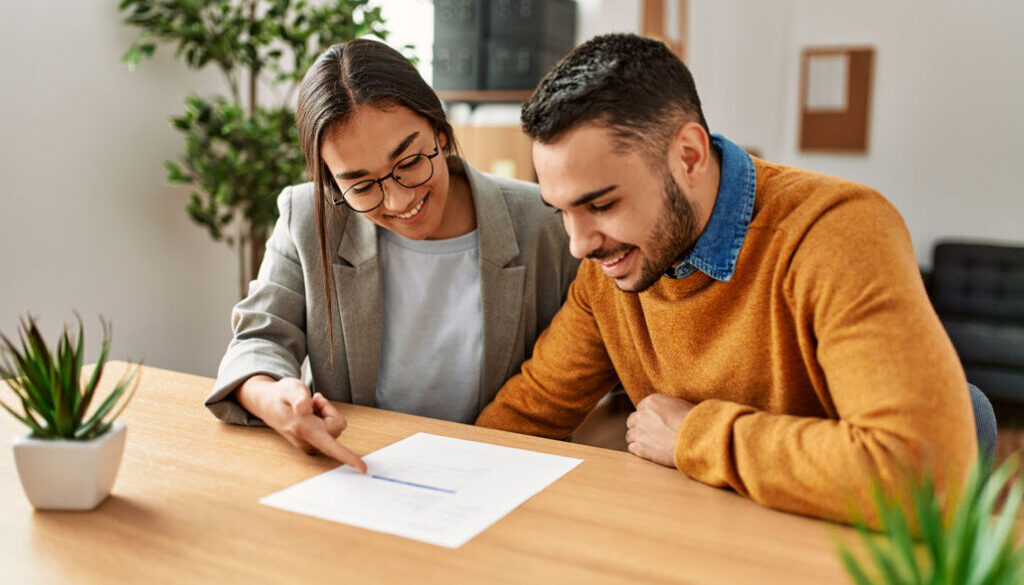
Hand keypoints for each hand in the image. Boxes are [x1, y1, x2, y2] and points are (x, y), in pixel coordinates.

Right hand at [236, 376, 366, 471]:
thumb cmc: (281, 395)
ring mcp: (310, 443)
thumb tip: (304, 408)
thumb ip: (299, 397)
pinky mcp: (313, 441)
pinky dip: (323, 416)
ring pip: (334, 425)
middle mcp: (308, 441)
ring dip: (324, 412)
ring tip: (307, 407)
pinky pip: (329, 426)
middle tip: (311, 401)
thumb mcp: (290, 388)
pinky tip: (309, 412)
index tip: (363, 468)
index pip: (331, 447)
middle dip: (328, 410)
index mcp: (305, 430)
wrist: (267, 403)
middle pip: (337, 425)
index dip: (348, 457)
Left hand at [625, 393, 694, 467]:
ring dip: (637, 439)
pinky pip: (632, 448)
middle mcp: (642, 415)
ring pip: (630, 435)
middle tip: (649, 433)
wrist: (695, 439)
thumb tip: (668, 412)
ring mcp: (639, 432)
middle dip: (639, 426)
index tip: (653, 422)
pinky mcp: (640, 448)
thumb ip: (667, 407)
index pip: (641, 408)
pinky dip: (638, 450)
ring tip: (649, 443)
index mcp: (651, 402)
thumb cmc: (694, 422)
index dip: (648, 416)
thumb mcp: (681, 405)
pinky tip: (648, 451)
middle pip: (632, 420)